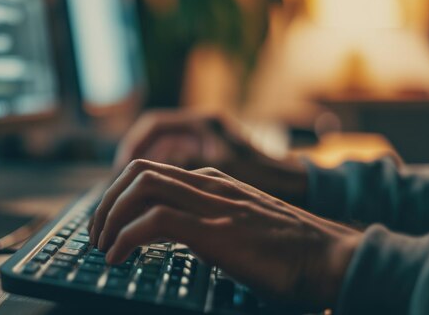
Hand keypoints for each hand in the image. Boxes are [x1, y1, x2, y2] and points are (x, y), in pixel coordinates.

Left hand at [89, 159, 361, 308]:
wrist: (333, 258)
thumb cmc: (294, 252)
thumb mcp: (245, 227)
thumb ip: (215, 223)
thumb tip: (187, 241)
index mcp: (216, 181)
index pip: (154, 170)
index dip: (123, 193)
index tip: (110, 221)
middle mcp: (210, 183)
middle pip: (139, 171)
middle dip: (107, 200)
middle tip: (95, 233)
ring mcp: (213, 202)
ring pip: (141, 187)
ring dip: (111, 215)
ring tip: (101, 245)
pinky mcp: (215, 228)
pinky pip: (154, 221)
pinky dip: (126, 237)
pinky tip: (118, 257)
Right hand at [115, 110, 308, 205]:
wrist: (303, 187)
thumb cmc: (270, 178)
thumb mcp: (223, 172)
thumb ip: (184, 169)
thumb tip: (146, 177)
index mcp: (205, 123)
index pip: (153, 127)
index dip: (130, 148)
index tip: (119, 173)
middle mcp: (204, 129)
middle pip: (153, 141)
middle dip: (132, 166)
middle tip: (119, 191)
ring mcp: (209, 144)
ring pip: (164, 156)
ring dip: (146, 177)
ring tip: (131, 202)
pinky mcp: (213, 161)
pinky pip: (177, 169)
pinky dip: (163, 184)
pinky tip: (156, 205)